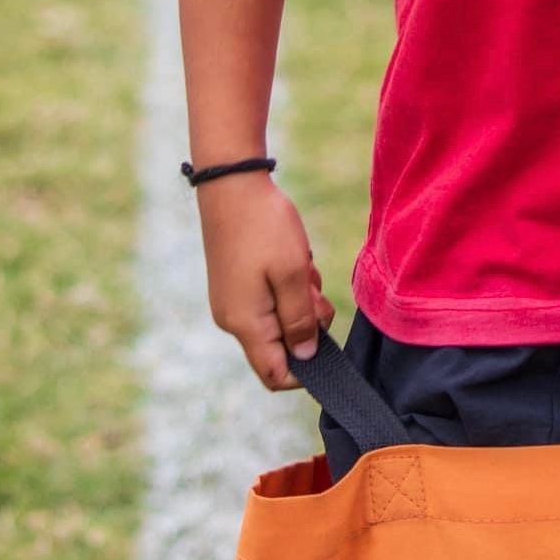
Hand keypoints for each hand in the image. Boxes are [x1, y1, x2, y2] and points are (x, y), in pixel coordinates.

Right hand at [196, 175, 335, 389]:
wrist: (232, 185)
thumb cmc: (264, 227)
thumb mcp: (293, 274)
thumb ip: (300, 319)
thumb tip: (306, 357)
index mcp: (246, 324)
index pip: (274, 374)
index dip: (305, 369)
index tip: (327, 340)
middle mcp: (234, 319)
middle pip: (281, 346)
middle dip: (308, 322)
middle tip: (314, 287)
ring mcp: (234, 301)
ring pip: (280, 319)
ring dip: (301, 299)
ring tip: (302, 264)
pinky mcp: (237, 284)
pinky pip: (271, 299)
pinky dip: (289, 284)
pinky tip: (293, 257)